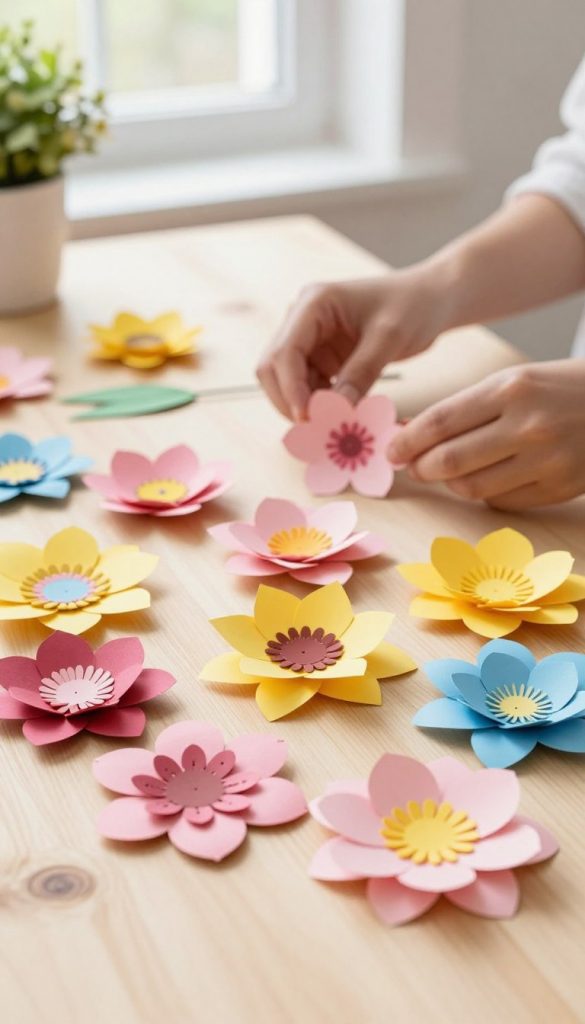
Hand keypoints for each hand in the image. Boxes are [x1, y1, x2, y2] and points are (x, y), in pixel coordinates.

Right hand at [257, 268, 450, 419]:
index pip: (284, 352)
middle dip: (291, 401)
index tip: (309, 420)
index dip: (290, 389)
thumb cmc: (413, 306)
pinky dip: (321, 406)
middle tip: (319, 430)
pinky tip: (343, 416)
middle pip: (274, 369)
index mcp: (313, 304)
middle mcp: (302, 320)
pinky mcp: (321, 357)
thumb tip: (333, 412)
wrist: (431, 299)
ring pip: (288, 383)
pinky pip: (309, 388)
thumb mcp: (389, 338)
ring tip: (336, 426)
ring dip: (307, 407)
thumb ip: (360, 373)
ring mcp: (310, 340)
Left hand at [389, 360, 584, 508]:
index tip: (392, 450)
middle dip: (420, 467)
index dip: (408, 440)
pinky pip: (501, 501)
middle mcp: (528, 426)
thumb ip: (465, 408)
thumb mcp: (514, 382)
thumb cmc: (559, 389)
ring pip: (471, 487)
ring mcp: (546, 461)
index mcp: (511, 389)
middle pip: (450, 460)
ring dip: (449, 483)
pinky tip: (486, 478)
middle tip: (413, 466)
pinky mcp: (559, 488)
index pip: (441, 421)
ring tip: (447, 472)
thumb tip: (411, 431)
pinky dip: (484, 493)